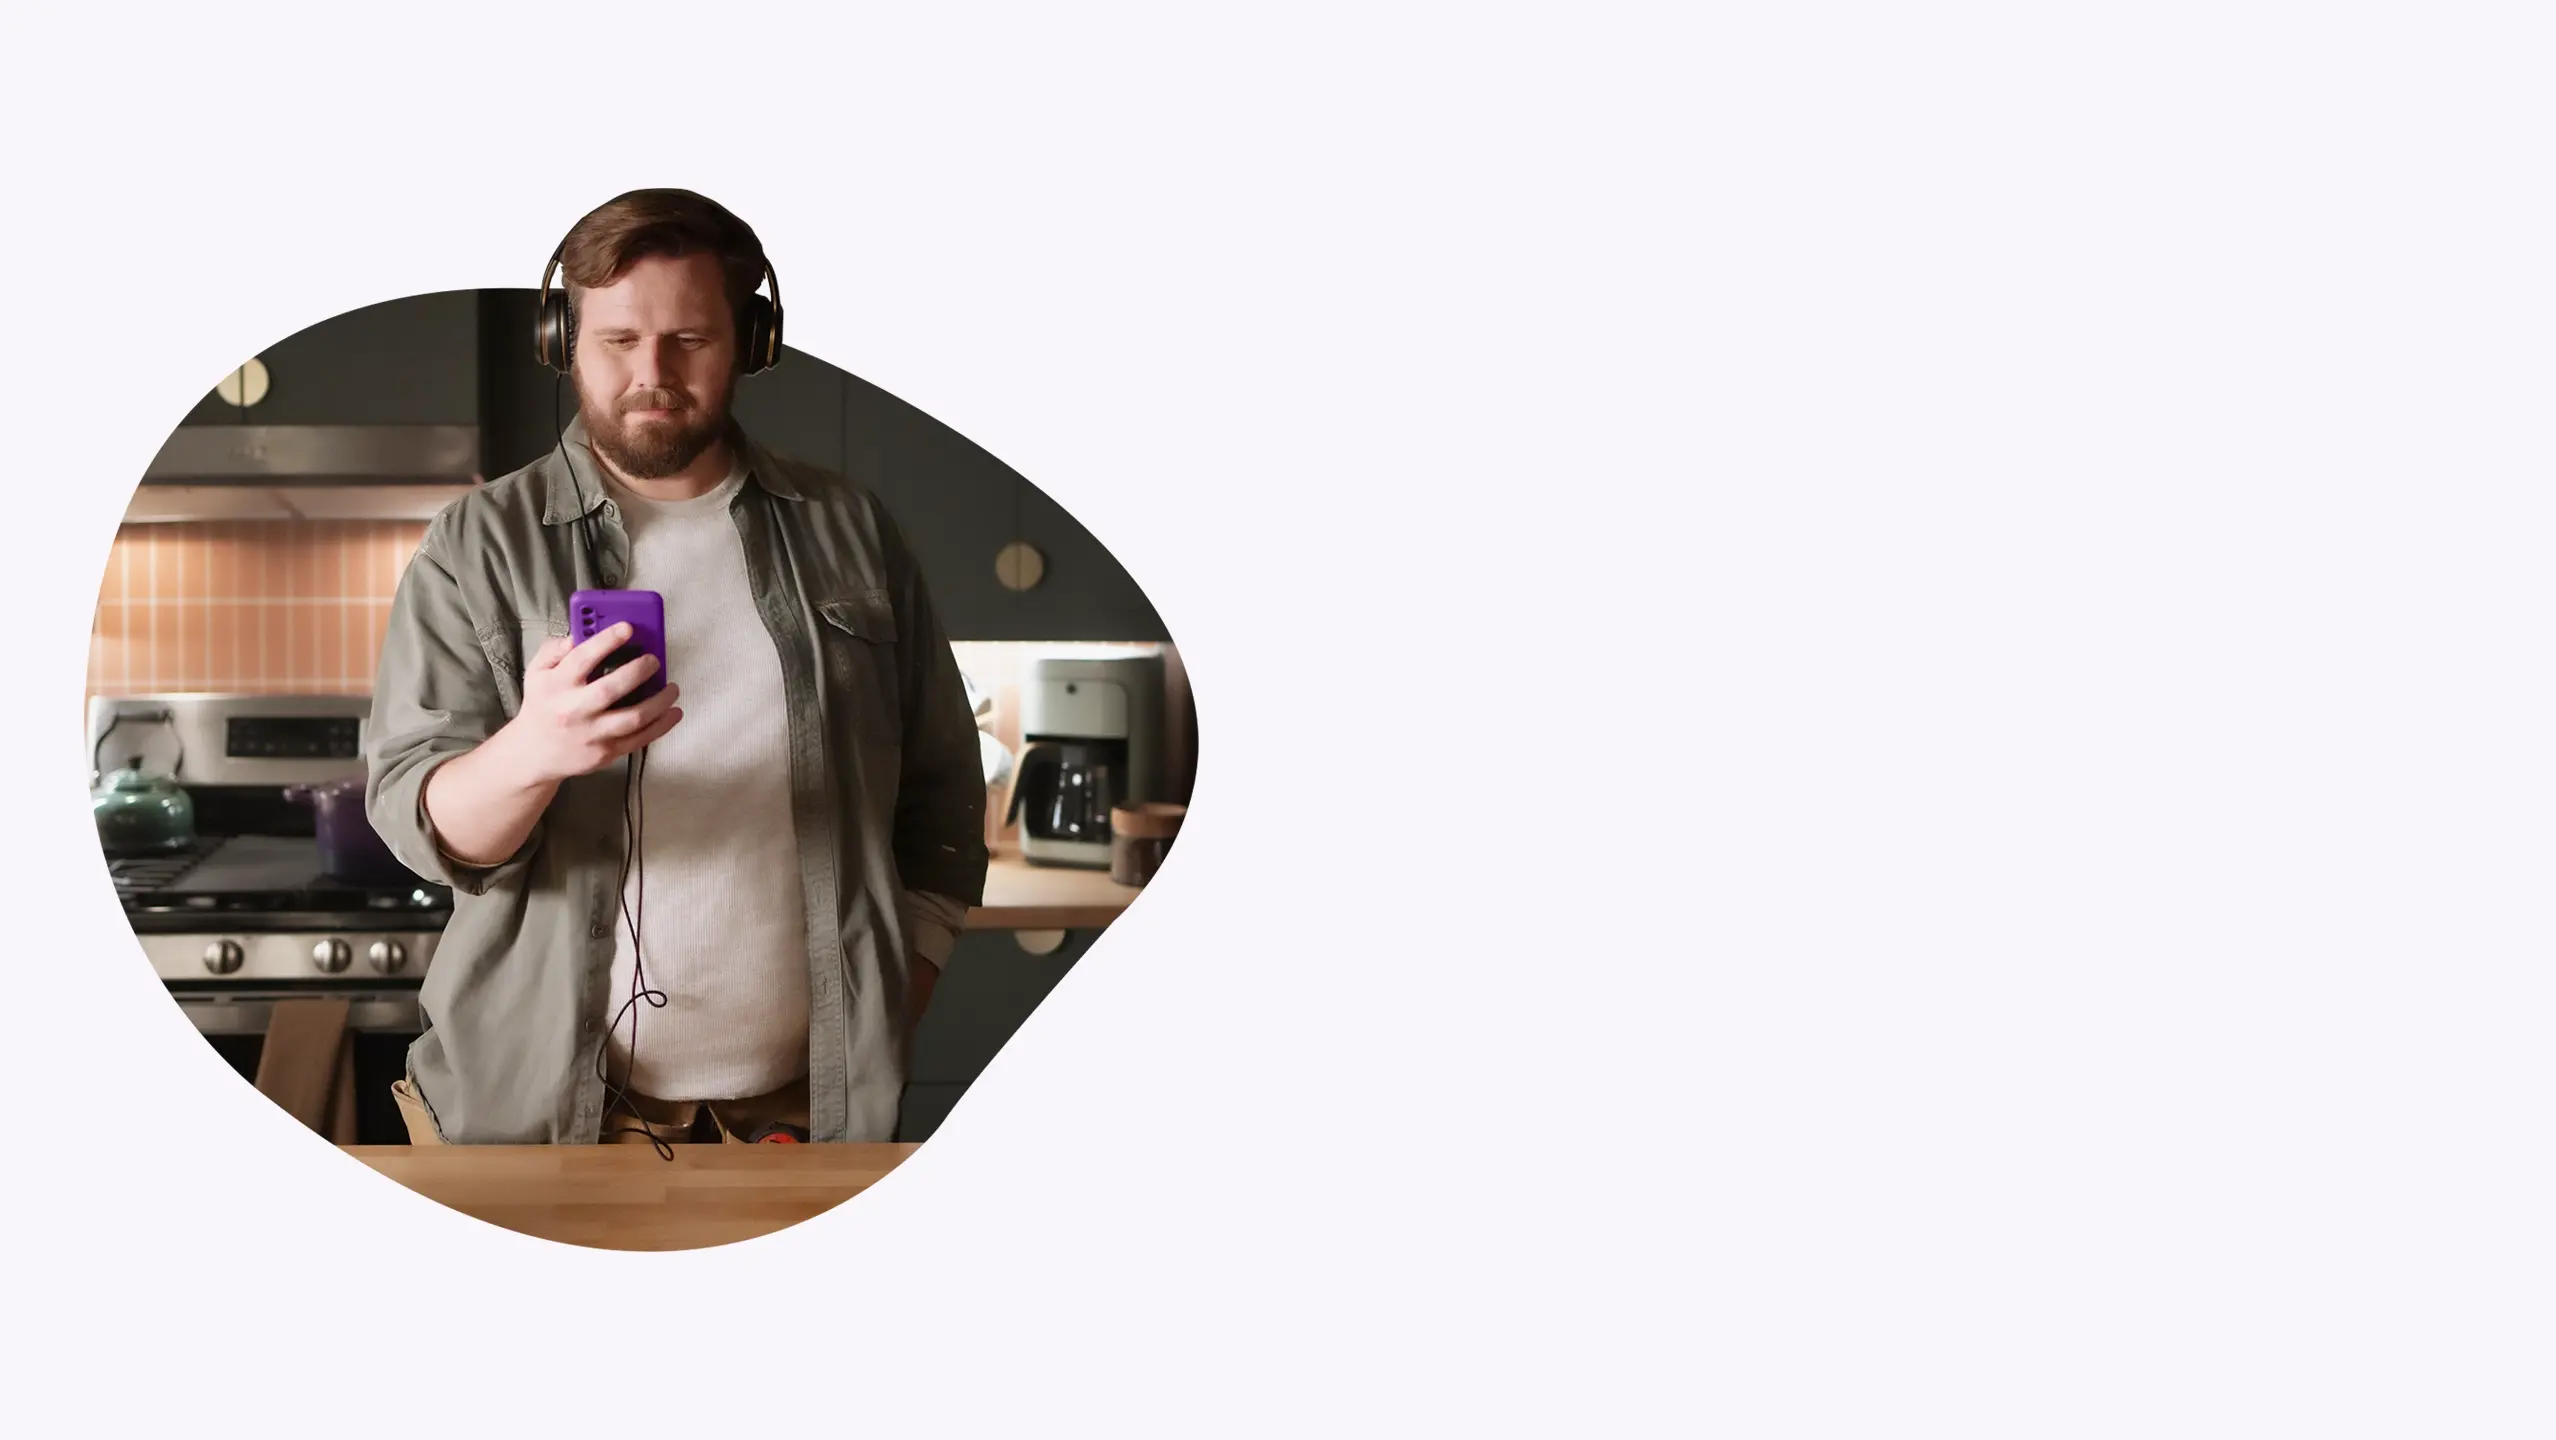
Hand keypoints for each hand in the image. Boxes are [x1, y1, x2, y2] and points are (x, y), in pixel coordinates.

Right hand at [496, 623, 682, 784]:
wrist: (534, 753)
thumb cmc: (541, 705)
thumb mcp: (536, 672)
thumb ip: (554, 650)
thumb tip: (576, 635)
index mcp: (556, 686)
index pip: (582, 658)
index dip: (607, 641)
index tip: (628, 628)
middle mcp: (573, 710)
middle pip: (611, 689)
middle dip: (638, 671)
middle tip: (654, 660)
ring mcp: (591, 734)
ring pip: (632, 717)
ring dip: (659, 701)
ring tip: (672, 687)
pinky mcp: (605, 752)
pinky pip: (640, 739)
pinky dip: (662, 725)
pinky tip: (674, 711)